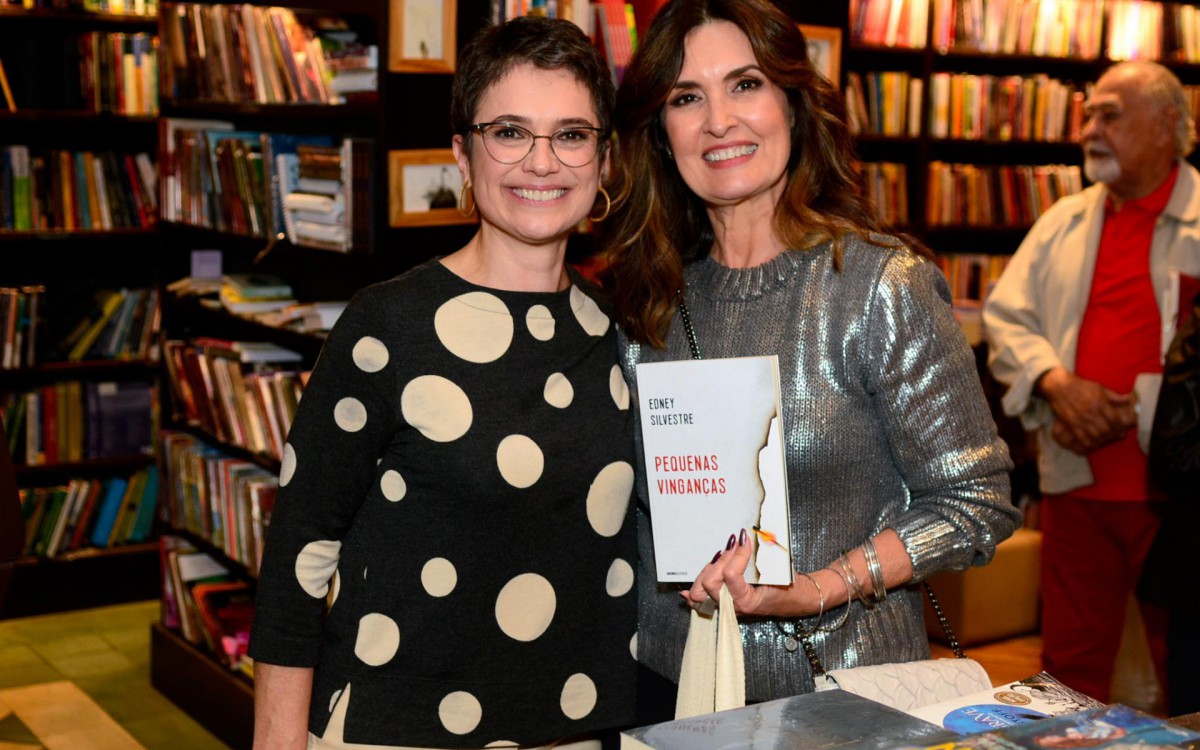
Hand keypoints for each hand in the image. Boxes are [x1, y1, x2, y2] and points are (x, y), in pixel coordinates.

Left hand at [680, 529, 813, 617]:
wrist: (796, 600)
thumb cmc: (789, 586)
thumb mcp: (777, 570)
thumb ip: (757, 557)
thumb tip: (741, 537)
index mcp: (747, 600)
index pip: (730, 576)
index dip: (737, 553)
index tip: (744, 537)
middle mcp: (732, 607)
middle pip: (710, 582)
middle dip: (720, 560)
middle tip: (732, 545)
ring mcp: (726, 607)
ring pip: (701, 591)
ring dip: (708, 570)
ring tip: (721, 556)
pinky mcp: (723, 605)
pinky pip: (702, 603)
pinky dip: (693, 596)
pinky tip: (685, 592)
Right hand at [1038, 368, 1135, 453]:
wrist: (1059, 387)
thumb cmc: (1080, 386)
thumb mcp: (1099, 387)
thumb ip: (1114, 396)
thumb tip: (1129, 400)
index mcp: (1099, 402)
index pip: (1114, 420)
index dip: (1120, 427)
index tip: (1122, 428)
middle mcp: (1090, 412)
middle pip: (1106, 430)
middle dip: (1112, 435)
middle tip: (1115, 435)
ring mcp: (1080, 420)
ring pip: (1095, 436)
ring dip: (1102, 440)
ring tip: (1105, 439)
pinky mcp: (1071, 425)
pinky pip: (1082, 439)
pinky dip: (1089, 443)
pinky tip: (1093, 442)